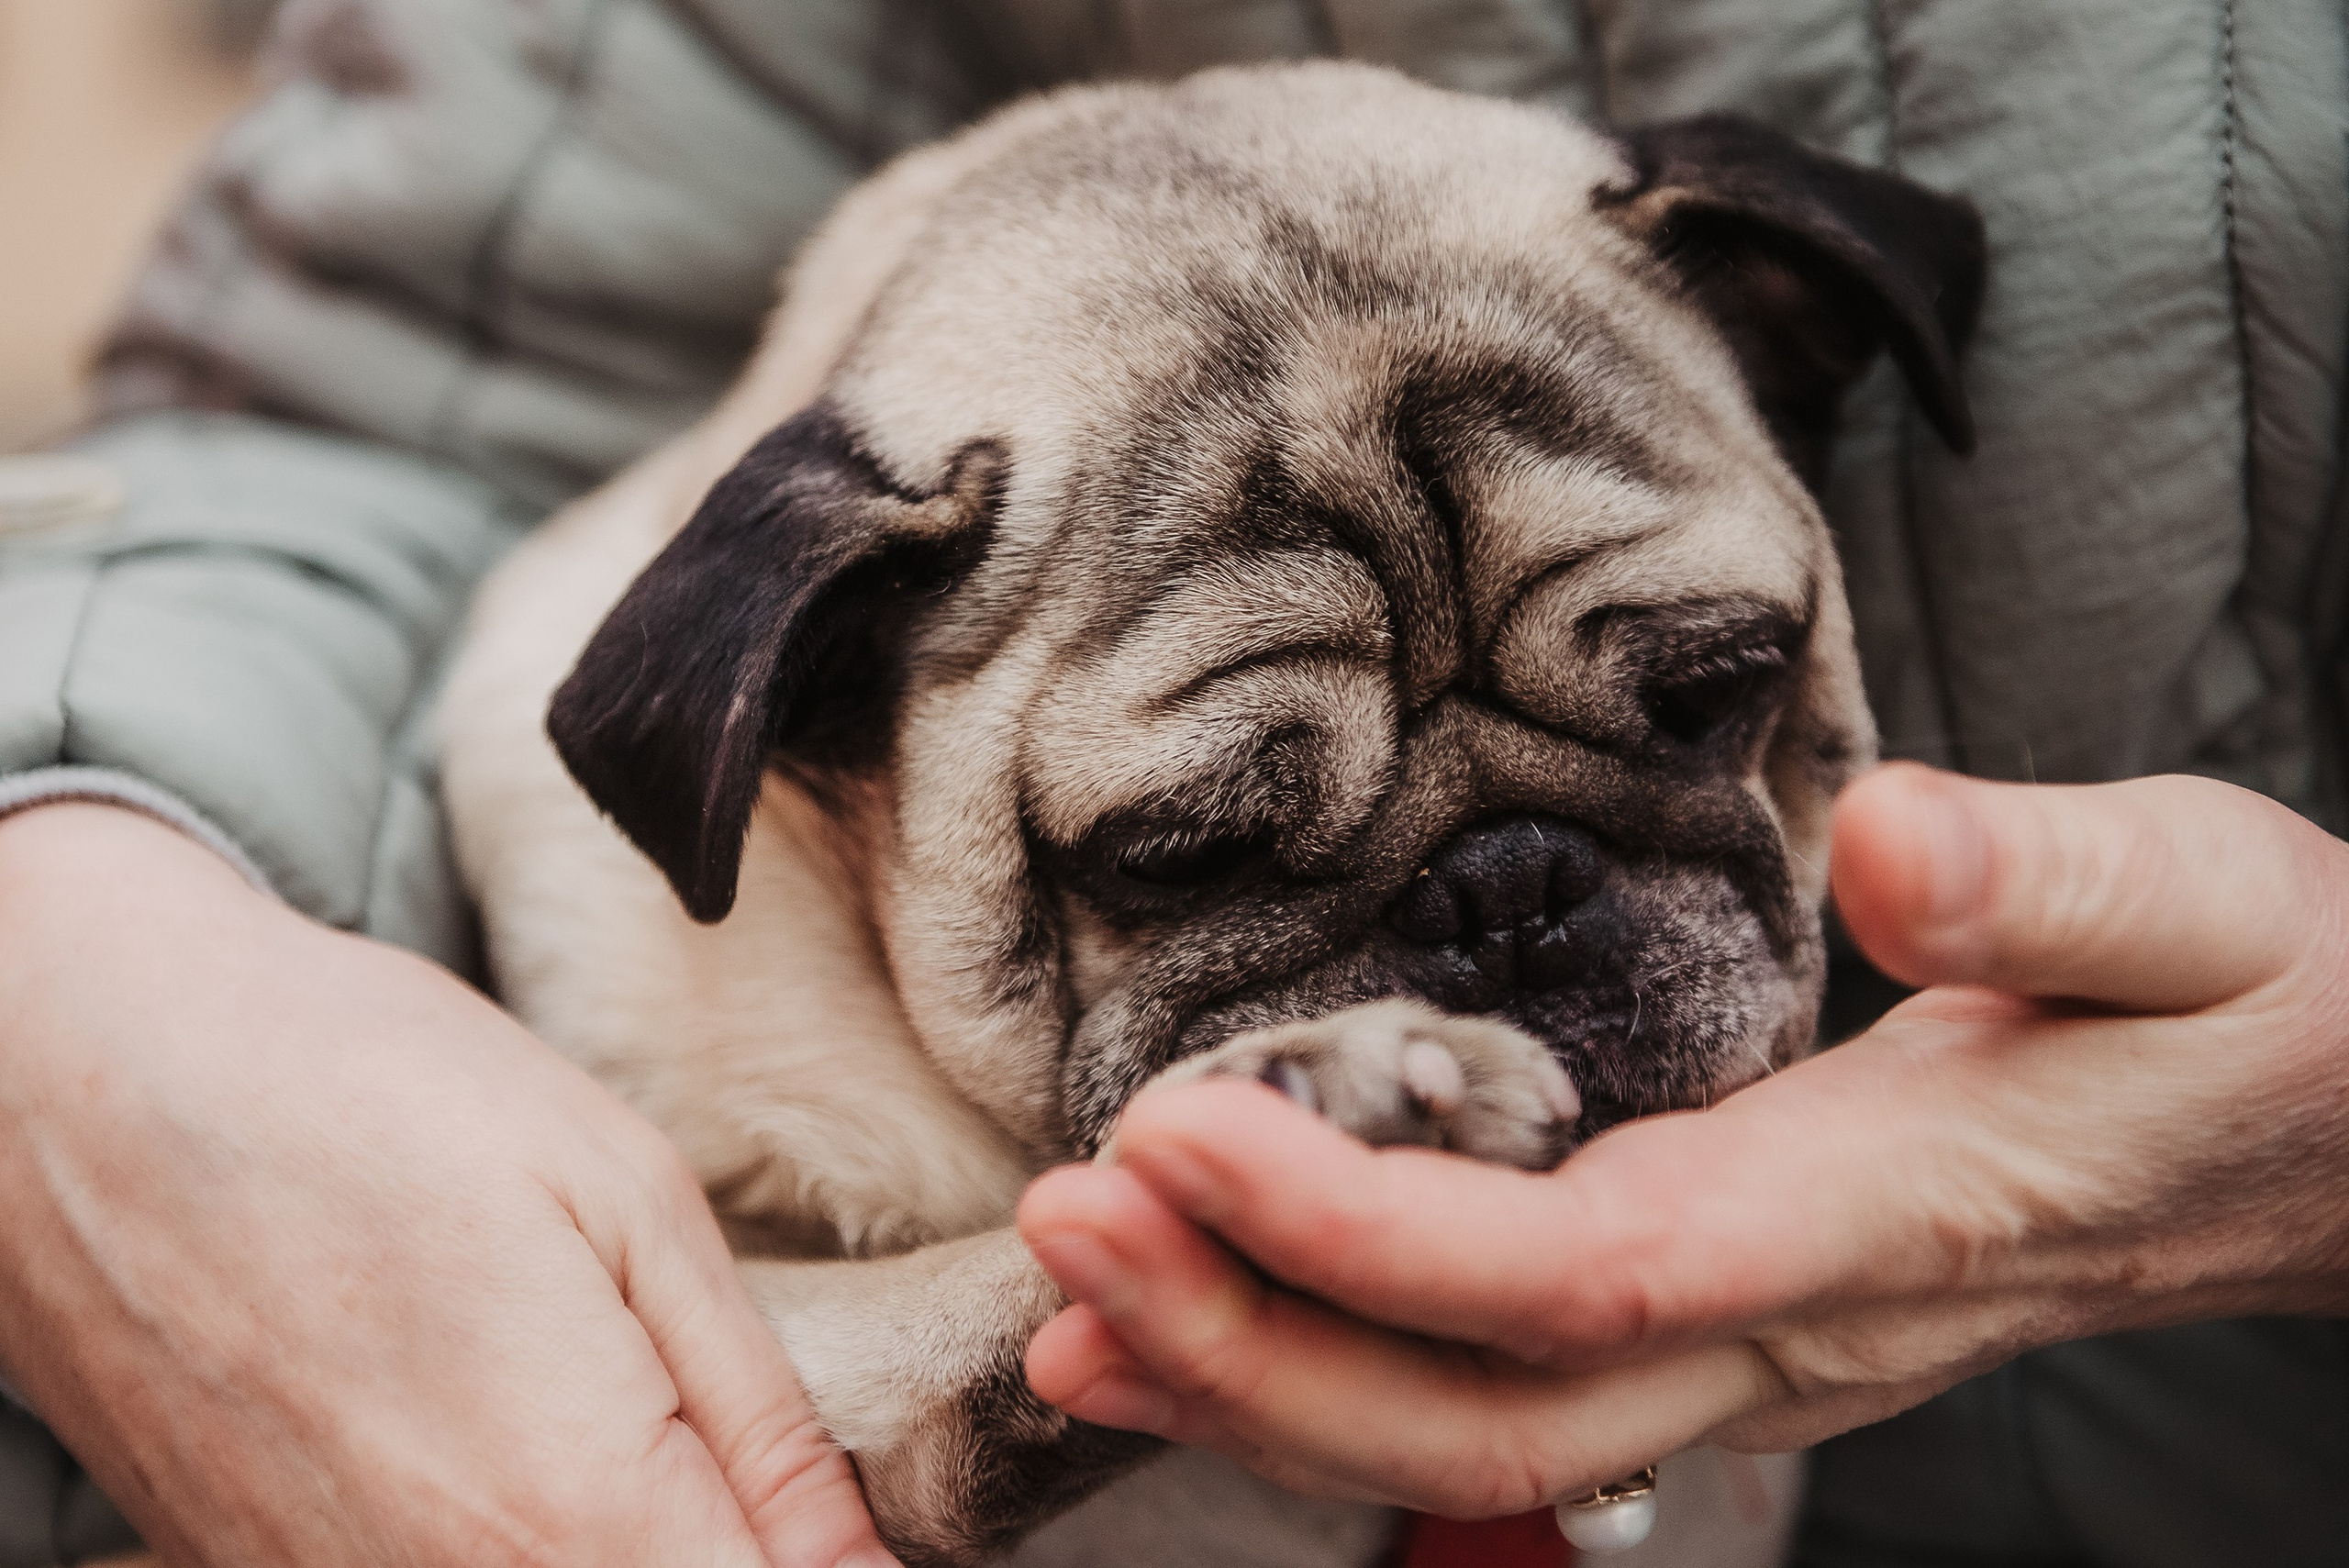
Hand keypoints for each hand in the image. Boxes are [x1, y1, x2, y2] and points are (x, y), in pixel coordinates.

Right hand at [0, 805, 895, 1567]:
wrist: (86, 1074)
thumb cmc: (370, 1096)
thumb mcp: (629, 1206)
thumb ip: (758, 1423)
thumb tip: (861, 1567)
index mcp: (567, 1519)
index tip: (837, 1524)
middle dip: (728, 1551)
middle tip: (730, 1462)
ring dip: (629, 1545)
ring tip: (615, 1427)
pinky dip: (514, 1547)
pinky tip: (506, 1450)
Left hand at [1016, 764, 2348, 1514]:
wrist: (2326, 1134)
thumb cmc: (2263, 1009)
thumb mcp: (2202, 901)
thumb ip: (2054, 881)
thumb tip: (1897, 836)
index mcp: (1875, 1217)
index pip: (1587, 1277)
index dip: (1370, 1234)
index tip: (1177, 1139)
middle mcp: (1788, 1324)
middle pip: (1482, 1411)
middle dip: (1250, 1343)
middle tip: (1055, 1229)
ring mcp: (1748, 1347)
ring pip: (1467, 1435)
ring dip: (1251, 1376)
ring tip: (1063, 1304)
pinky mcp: (1717, 1315)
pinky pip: (1492, 1385)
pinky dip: (1324, 1359)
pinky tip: (1195, 1322)